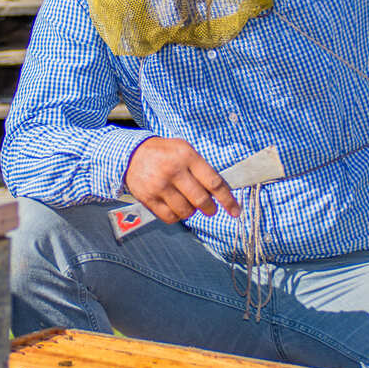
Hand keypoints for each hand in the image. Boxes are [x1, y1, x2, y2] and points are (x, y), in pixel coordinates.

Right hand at [125, 137, 240, 223]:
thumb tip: (221, 193)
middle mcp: (173, 171)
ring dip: (192, 212)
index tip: (236, 211)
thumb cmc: (166, 152)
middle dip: (210, 208)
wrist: (132, 154)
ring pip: (186, 211)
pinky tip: (177, 208)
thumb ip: (202, 168)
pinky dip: (177, 217)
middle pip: (200, 200)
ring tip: (189, 204)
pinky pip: (170, 217)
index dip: (227, 200)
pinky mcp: (148, 198)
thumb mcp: (185, 150)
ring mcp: (159, 186)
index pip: (213, 182)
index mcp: (187, 156)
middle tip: (210, 209)